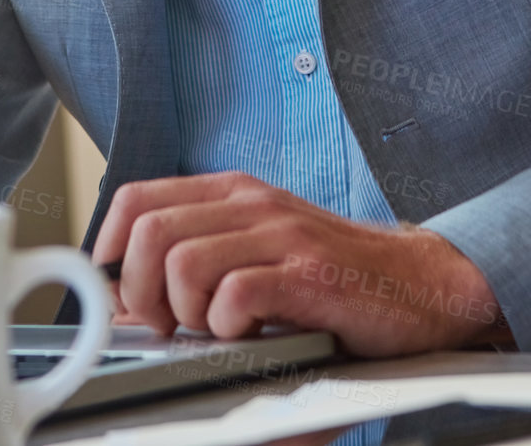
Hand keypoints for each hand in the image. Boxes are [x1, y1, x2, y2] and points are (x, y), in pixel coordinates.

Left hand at [91, 172, 506, 356]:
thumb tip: (130, 311)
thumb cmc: (333, 278)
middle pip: (150, 231)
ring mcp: (282, 234)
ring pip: (184, 261)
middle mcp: (253, 203)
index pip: (139, 199)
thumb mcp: (260, 254)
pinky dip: (228, 329)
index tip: (119, 292)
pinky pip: (235, 295)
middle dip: (141, 292)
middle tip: (168, 326)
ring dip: (184, 313)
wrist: (419, 283)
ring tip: (213, 331)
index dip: (111, 248)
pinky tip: (251, 336)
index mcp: (233, 194)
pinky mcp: (309, 274)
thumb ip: (200, 267)